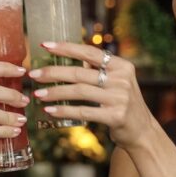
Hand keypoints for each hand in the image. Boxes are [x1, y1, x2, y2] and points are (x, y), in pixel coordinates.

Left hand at [29, 42, 153, 149]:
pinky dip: (64, 110)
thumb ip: (97, 70)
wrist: (142, 131)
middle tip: (33, 74)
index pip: (89, 52)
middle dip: (53, 72)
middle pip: (79, 72)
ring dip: (54, 92)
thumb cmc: (121, 104)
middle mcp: (122, 79)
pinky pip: (83, 111)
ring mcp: (120, 98)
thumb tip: (65, 58)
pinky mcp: (115, 116)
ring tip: (37, 93)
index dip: (66, 48)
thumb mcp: (116, 82)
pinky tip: (50, 110)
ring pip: (78, 91)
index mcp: (121, 65)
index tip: (45, 45)